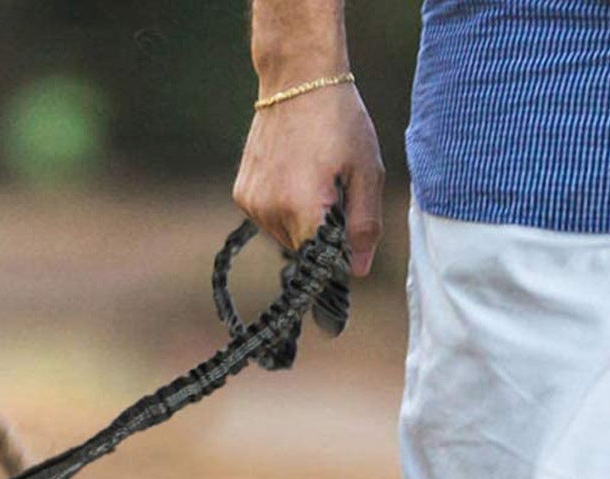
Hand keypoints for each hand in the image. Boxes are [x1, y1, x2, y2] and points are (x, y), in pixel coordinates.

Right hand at [233, 82, 384, 271]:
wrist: (297, 78)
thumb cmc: (339, 119)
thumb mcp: (367, 171)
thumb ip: (365, 225)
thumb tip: (359, 269)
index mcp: (304, 209)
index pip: (322, 262)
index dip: (339, 254)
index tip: (349, 233)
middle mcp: (271, 212)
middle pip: (303, 251)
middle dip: (322, 234)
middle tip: (334, 191)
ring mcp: (252, 205)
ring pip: (285, 237)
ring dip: (302, 222)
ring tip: (313, 180)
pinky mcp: (242, 195)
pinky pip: (268, 219)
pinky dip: (283, 209)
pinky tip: (293, 176)